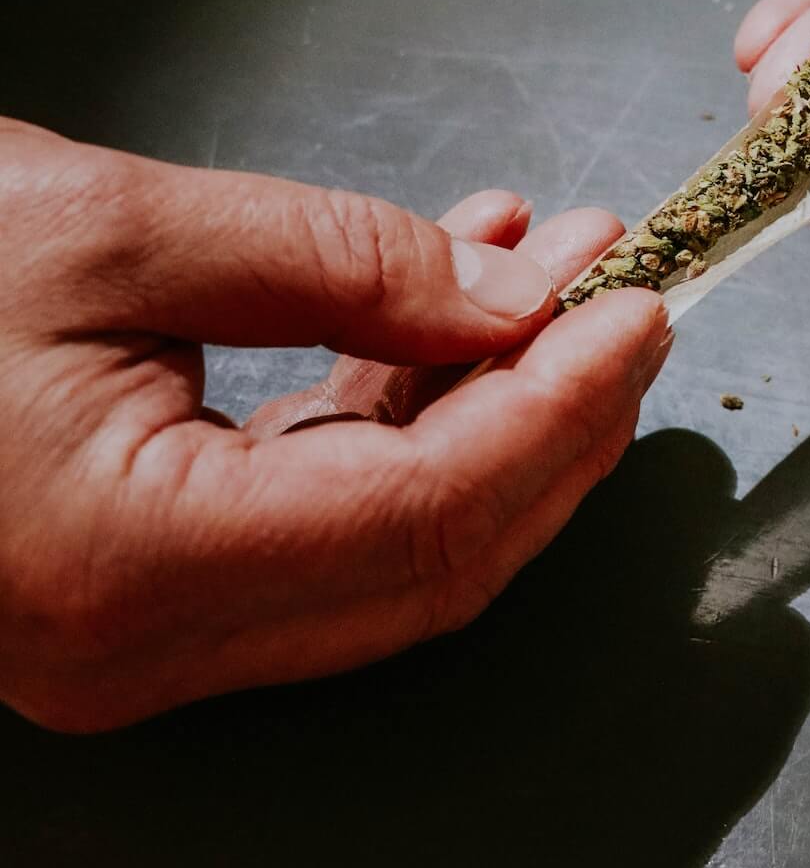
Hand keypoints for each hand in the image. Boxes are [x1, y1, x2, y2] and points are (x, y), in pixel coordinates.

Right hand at [0, 120, 669, 730]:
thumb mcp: (113, 226)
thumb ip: (336, 262)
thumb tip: (512, 302)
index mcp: (127, 567)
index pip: (430, 516)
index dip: (558, 411)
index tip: (638, 313)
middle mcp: (137, 641)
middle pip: (433, 555)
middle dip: (551, 420)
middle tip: (623, 301)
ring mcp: (134, 629)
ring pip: (388, 538)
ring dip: (485, 402)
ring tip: (549, 270)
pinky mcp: (132, 584)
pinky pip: (314, 510)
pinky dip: (397, 411)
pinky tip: (442, 302)